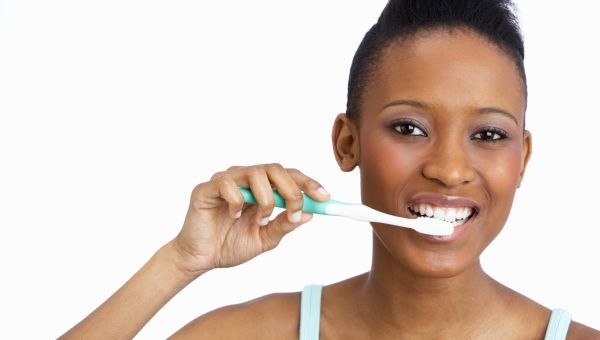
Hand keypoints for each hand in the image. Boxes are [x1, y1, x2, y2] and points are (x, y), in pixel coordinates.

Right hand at [171, 164, 329, 274]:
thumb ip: (284, 225)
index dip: (308, 183)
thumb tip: (309, 214)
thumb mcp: (265, 239)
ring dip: (265, 199)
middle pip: (275, 168)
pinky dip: (237, 202)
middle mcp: (244, 179)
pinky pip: (228, 184)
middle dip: (292, 190)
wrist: (201, 258)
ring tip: (259, 220)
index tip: (325, 198)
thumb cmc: (230, 245)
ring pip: (255, 173)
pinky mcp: (207, 188)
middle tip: (294, 211)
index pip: (288, 176)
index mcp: (261, 188)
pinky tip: (232, 217)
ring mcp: (225, 181)